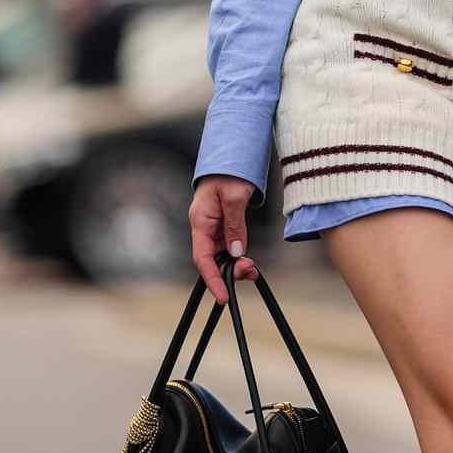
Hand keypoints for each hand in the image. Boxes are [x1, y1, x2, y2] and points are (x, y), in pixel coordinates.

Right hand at [188, 174, 260, 301]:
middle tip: (250, 274)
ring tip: (253, 270)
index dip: (212, 279)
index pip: (202, 258)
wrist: (233, 155)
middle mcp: (204, 227)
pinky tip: (248, 261)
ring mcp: (213, 226)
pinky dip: (238, 255)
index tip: (223, 297)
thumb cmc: (230, 171)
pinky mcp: (223, 225)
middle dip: (229, 273)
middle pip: (212, 259)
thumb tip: (236, 253)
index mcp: (200, 221)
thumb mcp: (235, 197)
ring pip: (221, 255)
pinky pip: (228, 246)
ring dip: (235, 265)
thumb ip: (234, 226)